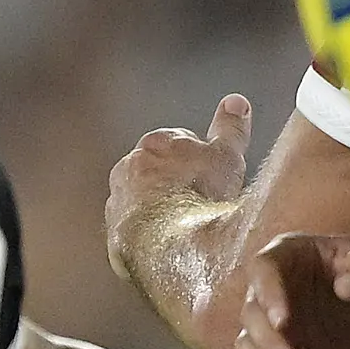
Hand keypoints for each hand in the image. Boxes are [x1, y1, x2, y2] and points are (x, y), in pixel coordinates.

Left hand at [105, 94, 252, 281]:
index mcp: (154, 144)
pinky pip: (134, 232)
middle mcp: (128, 168)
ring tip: (185, 229)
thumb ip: (231, 129)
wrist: (177, 246)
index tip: (209, 178)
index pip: (176, 143)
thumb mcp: (228, 157)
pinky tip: (169, 246)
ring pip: (142, 201)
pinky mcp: (114, 235)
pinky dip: (149, 236)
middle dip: (175, 183)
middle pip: (156, 171)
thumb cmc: (202, 197)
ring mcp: (117, 202)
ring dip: (159, 211)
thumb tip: (235, 102)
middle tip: (200, 203)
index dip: (197, 161)